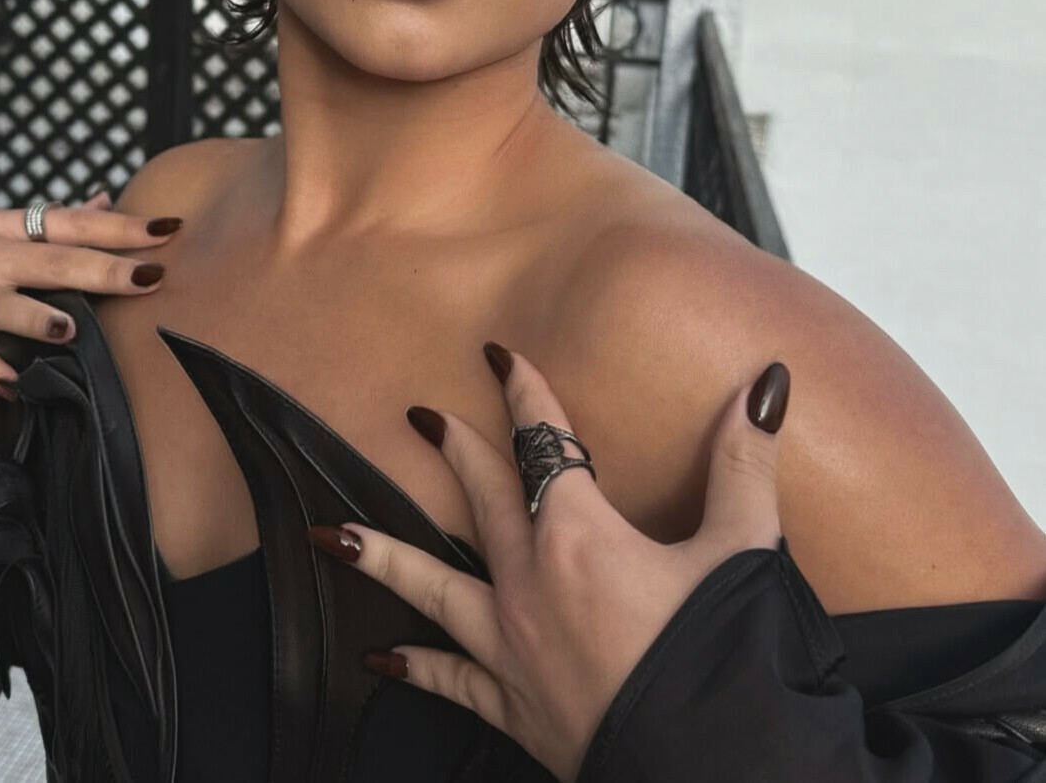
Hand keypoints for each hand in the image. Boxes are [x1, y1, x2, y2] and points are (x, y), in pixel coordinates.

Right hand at [0, 191, 184, 402]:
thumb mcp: (14, 229)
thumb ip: (63, 221)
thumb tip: (110, 199)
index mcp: (12, 227)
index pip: (74, 224)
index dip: (121, 227)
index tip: (168, 229)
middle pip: (50, 263)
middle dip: (100, 271)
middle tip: (148, 278)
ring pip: (2, 307)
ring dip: (36, 317)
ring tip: (70, 329)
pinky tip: (17, 382)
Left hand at [307, 346, 788, 782]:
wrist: (718, 774)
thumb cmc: (725, 661)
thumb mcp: (742, 550)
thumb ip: (741, 462)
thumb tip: (763, 385)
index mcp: (579, 538)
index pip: (544, 444)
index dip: (526, 394)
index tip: (502, 357)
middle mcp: (530, 585)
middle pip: (482, 499)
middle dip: (455, 450)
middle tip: (421, 415)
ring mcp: (513, 649)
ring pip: (433, 587)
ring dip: (385, 557)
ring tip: (336, 537)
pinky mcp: (513, 707)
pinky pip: (450, 680)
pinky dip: (414, 666)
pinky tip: (378, 659)